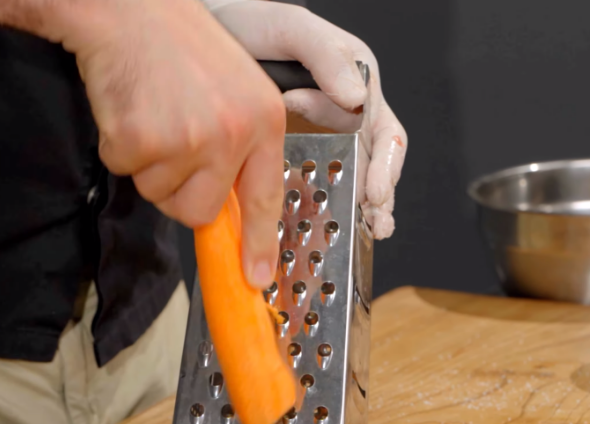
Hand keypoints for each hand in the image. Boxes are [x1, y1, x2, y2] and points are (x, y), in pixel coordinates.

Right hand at [55, 0, 285, 287]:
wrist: (129, 10)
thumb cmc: (177, 46)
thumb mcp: (232, 90)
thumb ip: (238, 148)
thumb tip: (225, 211)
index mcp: (263, 119)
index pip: (265, 198)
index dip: (260, 244)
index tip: (256, 279)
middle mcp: (233, 132)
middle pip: (200, 211)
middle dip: (178, 190)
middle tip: (169, 139)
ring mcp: (190, 138)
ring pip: (160, 196)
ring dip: (147, 165)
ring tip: (152, 113)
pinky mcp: (144, 141)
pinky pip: (126, 173)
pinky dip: (119, 148)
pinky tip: (129, 109)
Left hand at [205, 0, 407, 238]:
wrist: (204, 34)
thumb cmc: (248, 23)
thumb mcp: (289, 29)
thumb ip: (326, 57)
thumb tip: (357, 99)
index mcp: (353, 84)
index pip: (383, 133)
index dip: (385, 167)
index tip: (374, 193)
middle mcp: (339, 113)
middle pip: (371, 164)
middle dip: (378, 198)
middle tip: (375, 224)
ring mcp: (313, 136)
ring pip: (342, 179)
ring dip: (351, 209)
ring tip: (360, 234)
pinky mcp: (282, 152)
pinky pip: (302, 183)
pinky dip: (309, 208)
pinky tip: (308, 230)